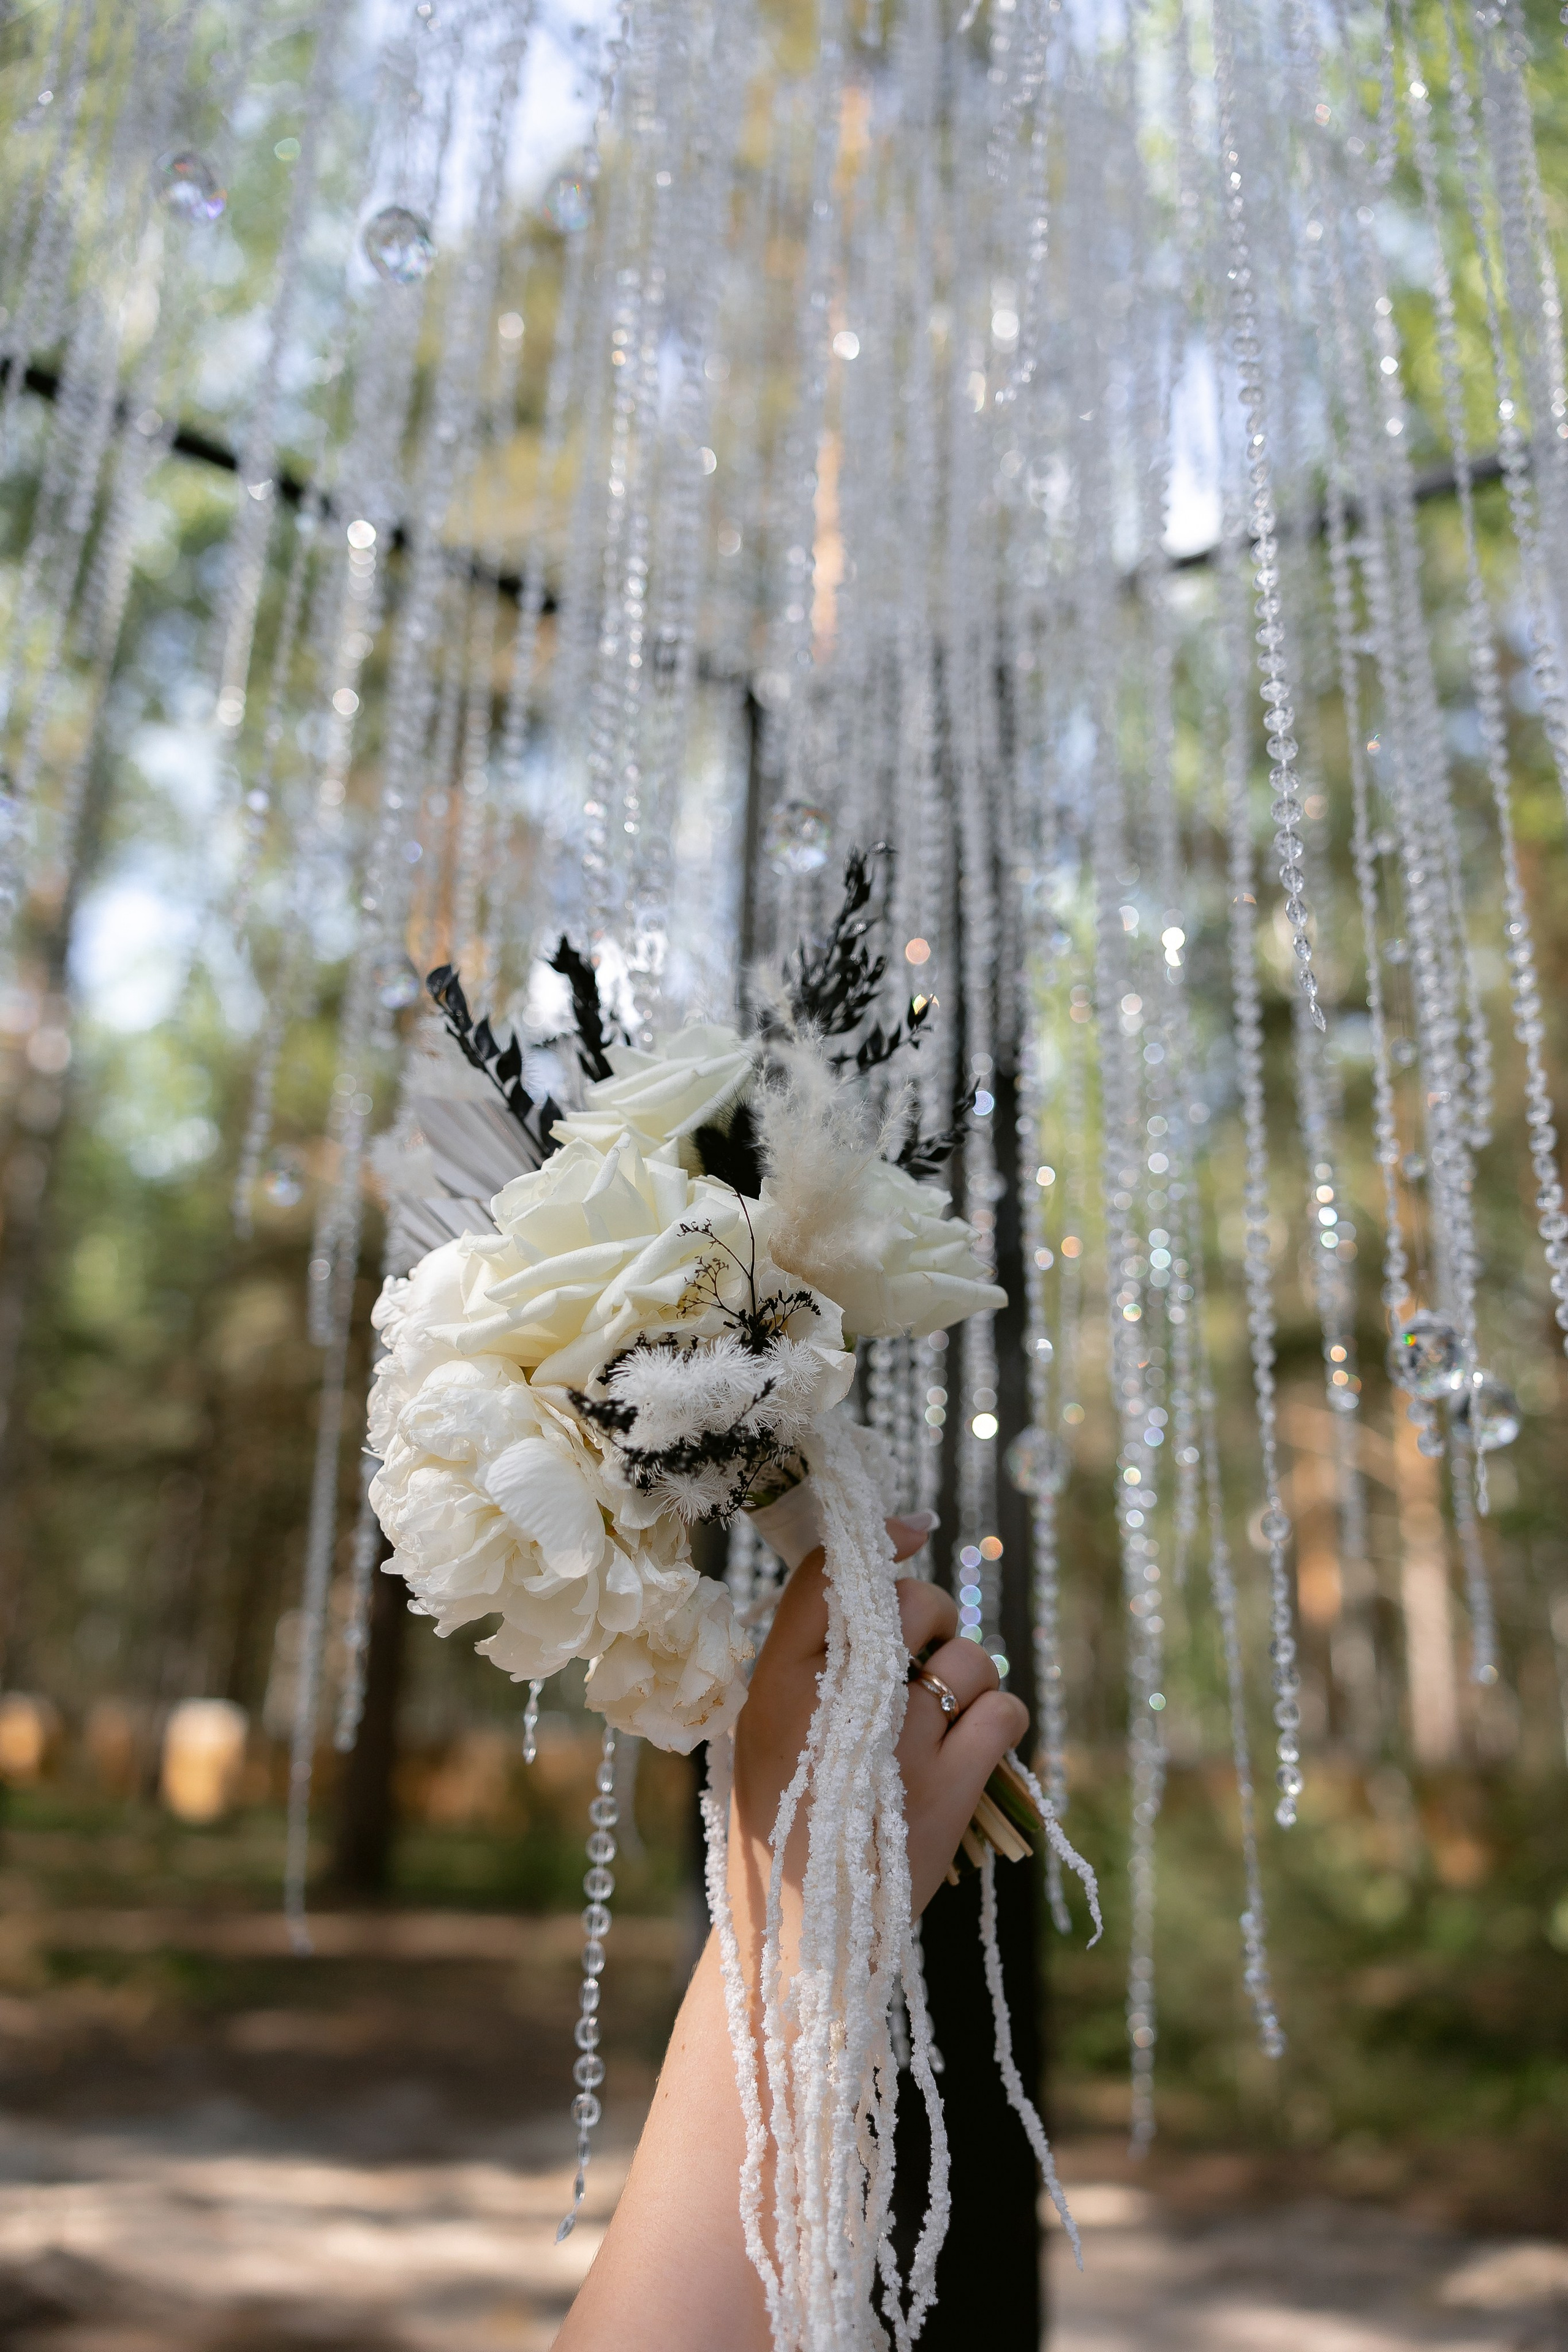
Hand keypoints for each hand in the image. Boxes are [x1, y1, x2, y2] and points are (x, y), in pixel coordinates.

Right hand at [731, 1513, 1029, 1929]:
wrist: (805, 1926)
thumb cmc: (788, 1809)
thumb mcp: (770, 1717)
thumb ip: (812, 1644)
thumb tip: (886, 1558)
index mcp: (780, 1680)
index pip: (829, 1574)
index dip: (880, 1541)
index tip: (910, 1531)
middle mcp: (839, 1701)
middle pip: (914, 1602)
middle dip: (933, 1617)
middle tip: (919, 1656)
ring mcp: (900, 1744)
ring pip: (969, 1658)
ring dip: (967, 1676)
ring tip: (942, 1713)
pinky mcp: (950, 1789)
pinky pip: (1005, 1711)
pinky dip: (1001, 1716)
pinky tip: (976, 1738)